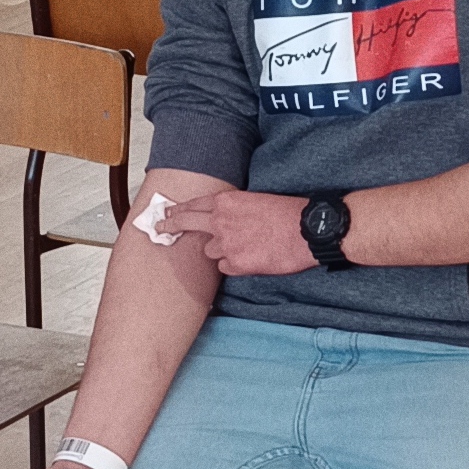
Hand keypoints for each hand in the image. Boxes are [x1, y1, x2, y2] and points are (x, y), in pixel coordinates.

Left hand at [163, 189, 314, 274]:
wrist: (308, 230)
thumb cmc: (289, 213)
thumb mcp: (257, 201)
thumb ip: (235, 210)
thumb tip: (225, 219)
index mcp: (227, 202)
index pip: (193, 205)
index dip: (178, 210)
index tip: (166, 214)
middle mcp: (221, 221)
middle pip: (187, 224)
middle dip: (171, 225)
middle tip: (160, 227)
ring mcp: (227, 244)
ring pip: (210, 251)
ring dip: (222, 250)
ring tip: (246, 247)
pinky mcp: (236, 264)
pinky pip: (226, 267)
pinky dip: (236, 265)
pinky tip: (253, 258)